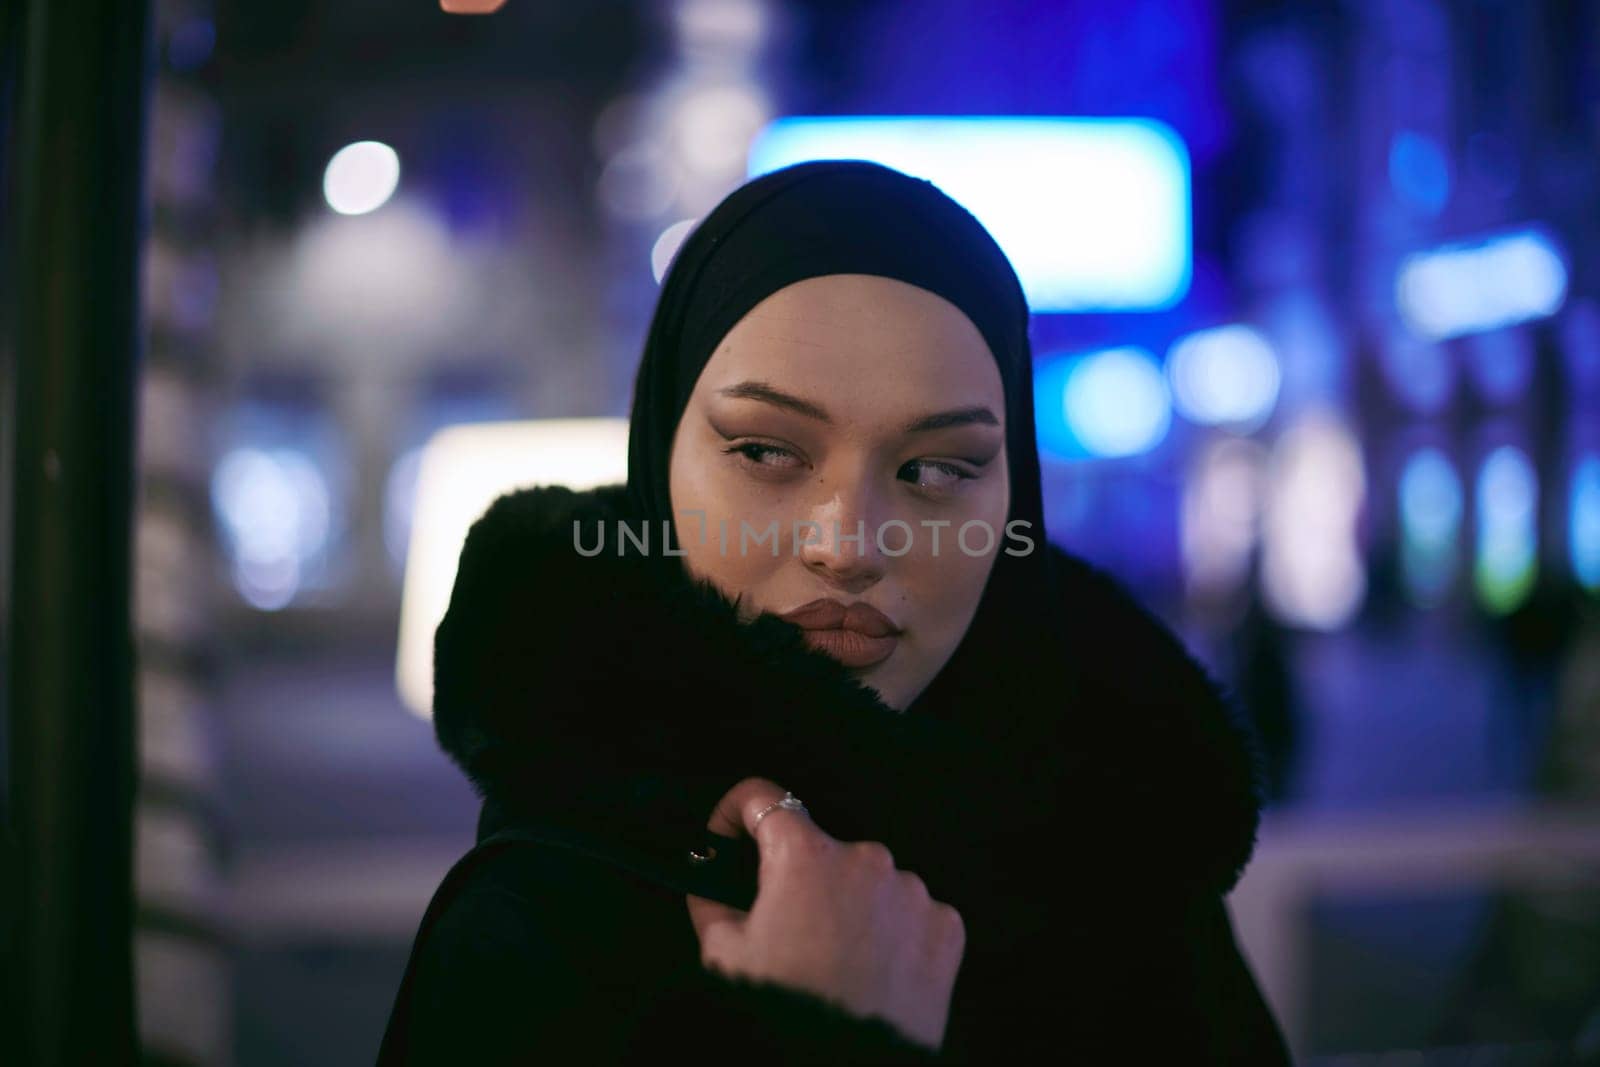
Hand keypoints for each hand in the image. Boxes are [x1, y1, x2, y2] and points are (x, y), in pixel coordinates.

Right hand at [685, 777, 965, 1050]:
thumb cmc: (786, 1012)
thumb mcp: (723, 956)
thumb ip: (712, 902)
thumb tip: (709, 882)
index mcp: (804, 856)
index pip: (765, 798)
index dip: (736, 813)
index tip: (732, 836)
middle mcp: (865, 859)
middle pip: (822, 852)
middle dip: (801, 883)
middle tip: (787, 934)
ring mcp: (912, 892)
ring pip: (870, 884)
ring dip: (850, 909)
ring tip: (835, 965)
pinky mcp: (945, 926)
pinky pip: (911, 915)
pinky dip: (892, 935)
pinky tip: (874, 973)